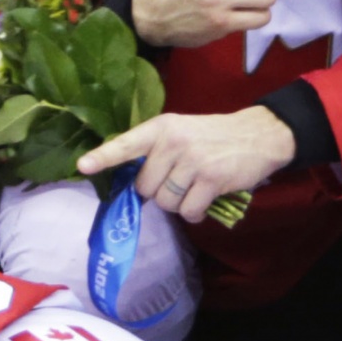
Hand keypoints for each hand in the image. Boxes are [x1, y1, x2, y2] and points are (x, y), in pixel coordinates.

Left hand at [77, 103, 295, 219]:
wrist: (259, 134)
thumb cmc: (215, 137)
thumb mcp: (182, 131)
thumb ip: (158, 151)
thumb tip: (135, 186)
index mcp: (162, 127)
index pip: (126, 143)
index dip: (103, 157)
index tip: (82, 166)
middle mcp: (173, 142)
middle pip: (145, 187)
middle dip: (160, 192)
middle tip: (181, 180)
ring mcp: (191, 160)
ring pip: (165, 202)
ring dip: (179, 204)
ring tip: (196, 188)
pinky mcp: (210, 179)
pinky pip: (188, 211)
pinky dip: (195, 213)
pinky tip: (205, 199)